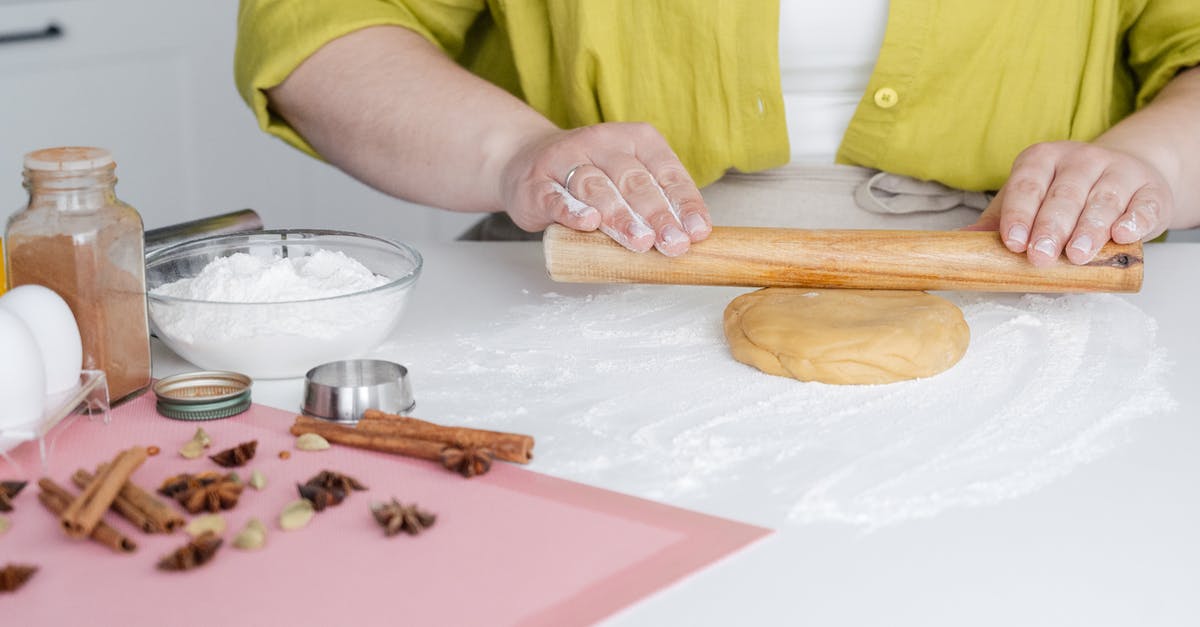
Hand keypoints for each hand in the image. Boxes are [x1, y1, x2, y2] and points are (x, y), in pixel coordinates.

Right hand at [499, 122, 711, 255]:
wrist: (525, 161)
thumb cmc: (591, 176)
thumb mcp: (629, 179)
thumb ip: (656, 203)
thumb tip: (690, 240)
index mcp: (636, 139)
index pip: (667, 172)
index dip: (684, 203)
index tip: (696, 233)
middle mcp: (602, 142)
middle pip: (634, 181)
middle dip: (657, 215)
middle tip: (672, 243)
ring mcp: (566, 160)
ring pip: (597, 187)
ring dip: (620, 216)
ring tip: (640, 241)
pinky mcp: (537, 183)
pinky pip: (556, 197)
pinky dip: (572, 210)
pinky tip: (588, 223)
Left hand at [971, 141, 1172, 265]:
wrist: (1123, 177)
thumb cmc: (1062, 195)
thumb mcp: (1026, 202)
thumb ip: (996, 222)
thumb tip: (958, 245)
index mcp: (1042, 159)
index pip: (1026, 185)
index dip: (1018, 214)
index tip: (1012, 242)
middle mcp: (1080, 159)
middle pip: (1064, 195)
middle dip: (1050, 227)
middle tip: (1039, 256)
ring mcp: (1117, 171)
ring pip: (1102, 200)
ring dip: (1088, 229)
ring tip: (1076, 255)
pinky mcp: (1149, 190)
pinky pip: (1143, 204)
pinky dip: (1135, 220)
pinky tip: (1122, 234)